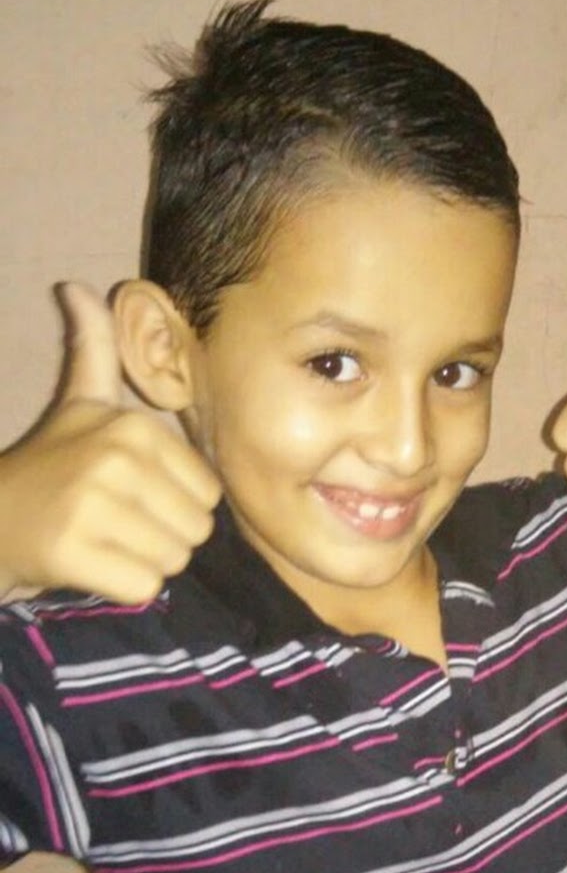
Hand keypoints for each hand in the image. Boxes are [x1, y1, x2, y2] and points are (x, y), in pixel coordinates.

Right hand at [0, 284, 220, 602]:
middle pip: (197, 529)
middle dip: (165, 536)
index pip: (210, 493)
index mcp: (134, 429)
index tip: (135, 495)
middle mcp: (117, 461)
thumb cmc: (50, 462)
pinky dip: (125, 585)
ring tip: (106, 540)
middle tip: (119, 522)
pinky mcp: (71, 553)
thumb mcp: (78, 401)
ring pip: (174, 559)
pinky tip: (93, 563)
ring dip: (146, 561)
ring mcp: (92, 506)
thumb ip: (92, 348)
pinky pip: (146, 586)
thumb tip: (74, 285)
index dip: (179, 504)